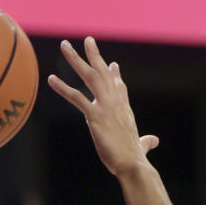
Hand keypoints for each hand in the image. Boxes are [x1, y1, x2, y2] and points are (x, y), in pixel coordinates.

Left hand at [48, 36, 158, 175]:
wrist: (133, 165)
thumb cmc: (135, 159)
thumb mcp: (141, 146)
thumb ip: (146, 142)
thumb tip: (154, 141)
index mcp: (124, 109)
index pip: (119, 87)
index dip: (114, 75)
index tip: (111, 64)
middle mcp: (115, 102)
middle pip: (103, 73)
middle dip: (95, 55)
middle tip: (88, 39)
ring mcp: (105, 107)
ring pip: (89, 76)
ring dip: (75, 59)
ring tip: (64, 45)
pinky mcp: (95, 117)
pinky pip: (76, 98)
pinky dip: (63, 88)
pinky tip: (51, 79)